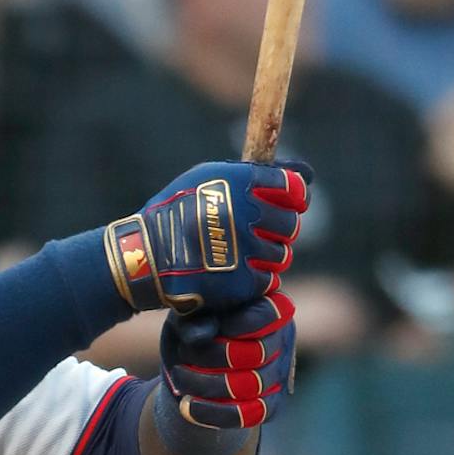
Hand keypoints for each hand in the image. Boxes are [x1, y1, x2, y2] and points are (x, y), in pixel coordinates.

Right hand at [103, 159, 309, 315]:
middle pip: (290, 224)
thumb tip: (308, 173)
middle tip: (252, 234)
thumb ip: (258, 174)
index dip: (293, 199)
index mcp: (240, 182)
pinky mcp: (243, 281)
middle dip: (276, 229)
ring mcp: (245, 250)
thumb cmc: (179, 211)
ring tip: (235, 254)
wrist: (146, 257)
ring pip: (281, 255)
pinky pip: (267, 279)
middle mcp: (245, 213)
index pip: (294, 189)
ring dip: (264, 256)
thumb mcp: (211, 178)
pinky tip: (230, 272)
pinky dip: (253, 278)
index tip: (283, 205)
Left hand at [159, 291, 297, 432]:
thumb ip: (193, 319)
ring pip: (250, 385)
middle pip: (258, 353)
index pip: (272, 313)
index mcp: (267, 307)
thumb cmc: (191, 330)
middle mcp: (279, 340)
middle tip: (185, 351)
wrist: (188, 368)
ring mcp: (277, 374)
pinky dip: (214, 412)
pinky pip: (250, 415)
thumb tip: (201, 335)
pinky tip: (188, 406)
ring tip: (179, 376)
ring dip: (207, 383)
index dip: (243, 322)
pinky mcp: (270, 405)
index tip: (217, 326)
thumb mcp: (185, 318)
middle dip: (214, 355)